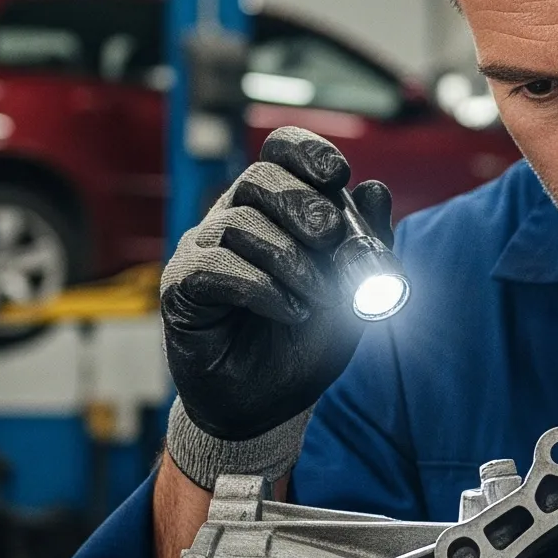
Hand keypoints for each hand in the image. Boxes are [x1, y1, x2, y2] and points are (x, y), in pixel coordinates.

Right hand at [160, 127, 392, 482]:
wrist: (268, 405)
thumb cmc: (305, 345)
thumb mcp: (355, 295)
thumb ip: (369, 246)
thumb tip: (376, 189)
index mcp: (275, 211)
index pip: (279, 152)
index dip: (307, 151)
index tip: (338, 174)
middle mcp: (233, 220)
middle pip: (259, 177)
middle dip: (304, 204)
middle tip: (332, 240)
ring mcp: (202, 251)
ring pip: (240, 223)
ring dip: (291, 261)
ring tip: (318, 300)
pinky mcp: (181, 288)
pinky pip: (215, 267)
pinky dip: (262, 287)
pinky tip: (289, 312)